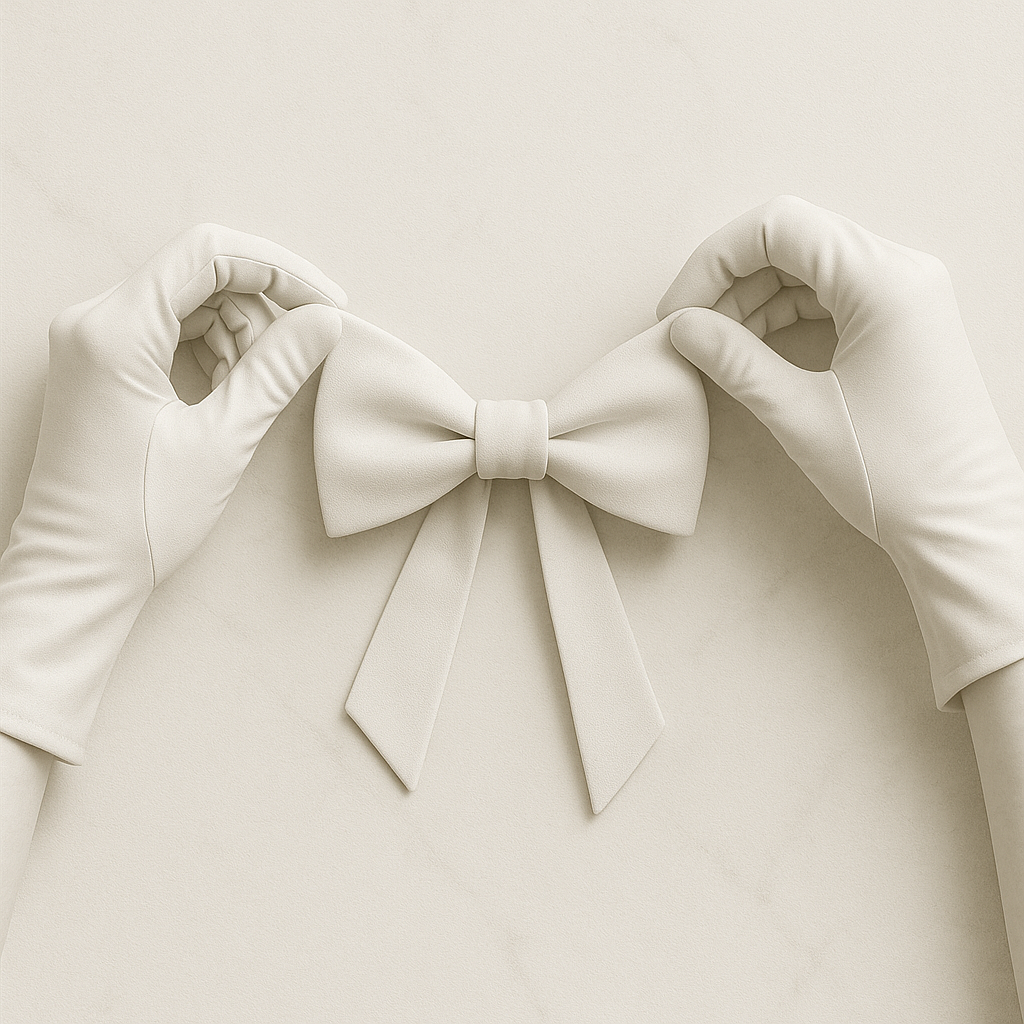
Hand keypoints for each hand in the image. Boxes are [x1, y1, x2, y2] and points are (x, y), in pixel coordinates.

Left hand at [0, 225, 345, 761]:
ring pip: (185, 301)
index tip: (327, 304)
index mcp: (115, 331)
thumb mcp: (223, 439)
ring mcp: (90, 342)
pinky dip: (208, 348)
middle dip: (258, 308)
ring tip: (256, 388)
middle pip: (197, 275)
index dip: (280, 270)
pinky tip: (229, 389)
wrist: (76, 573)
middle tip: (292, 361)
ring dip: (236, 331)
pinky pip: (165, 329)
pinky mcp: (98, 365)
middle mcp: (92, 321)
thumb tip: (325, 322)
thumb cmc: (140, 518)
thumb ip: (277, 370)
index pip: (208, 255)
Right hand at [659, 196, 1023, 707]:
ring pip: (808, 267)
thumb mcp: (798, 414)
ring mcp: (906, 294)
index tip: (677, 312)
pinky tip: (753, 350)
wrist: (960, 522)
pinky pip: (830, 294)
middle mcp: (901, 271)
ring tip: (716, 347)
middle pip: (793, 240)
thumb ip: (734, 360)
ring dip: (752, 298)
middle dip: (729, 280)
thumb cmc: (892, 473)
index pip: (778, 227)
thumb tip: (680, 327)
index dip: (713, 262)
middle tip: (690, 332)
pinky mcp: (902, 321)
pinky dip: (784, 313)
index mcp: (884, 281)